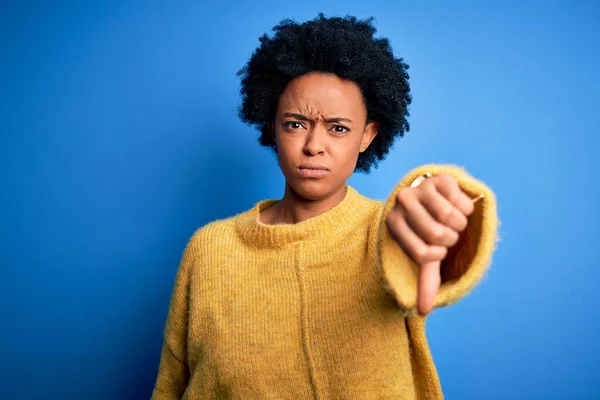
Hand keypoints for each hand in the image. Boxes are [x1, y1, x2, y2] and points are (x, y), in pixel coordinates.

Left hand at [385, 173, 475, 315]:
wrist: (432, 199)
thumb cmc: (425, 231)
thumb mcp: (424, 255)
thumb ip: (425, 280)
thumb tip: (424, 311)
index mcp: (392, 223)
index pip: (423, 253)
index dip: (437, 255)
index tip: (434, 248)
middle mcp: (401, 201)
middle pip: (438, 234)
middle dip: (450, 240)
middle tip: (445, 234)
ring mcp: (420, 187)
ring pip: (451, 218)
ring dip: (459, 226)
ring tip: (451, 222)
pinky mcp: (440, 178)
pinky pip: (463, 203)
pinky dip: (466, 210)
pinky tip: (457, 207)